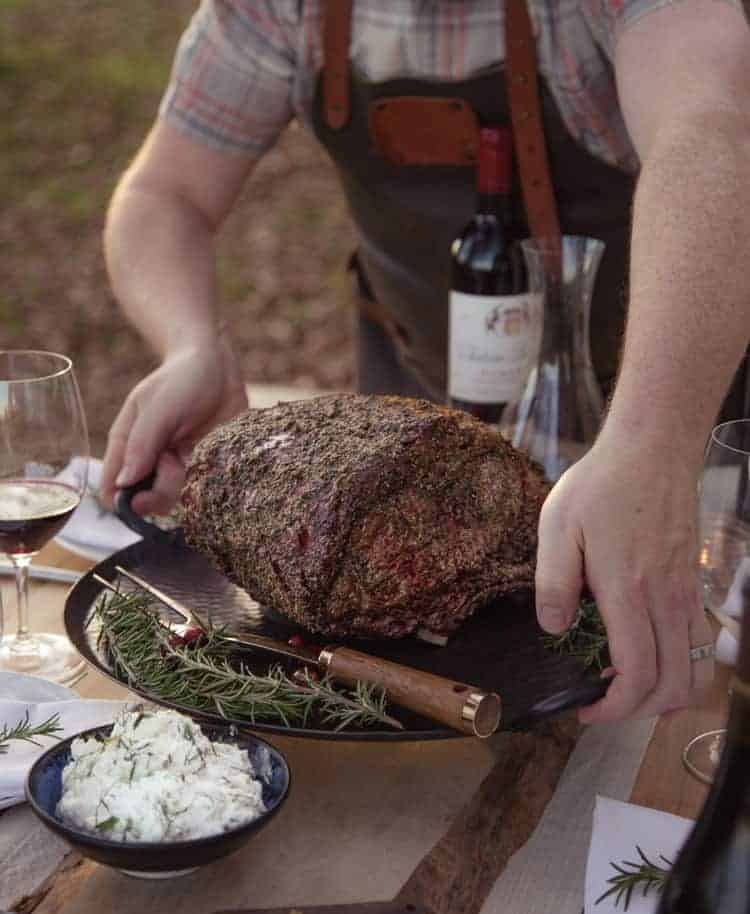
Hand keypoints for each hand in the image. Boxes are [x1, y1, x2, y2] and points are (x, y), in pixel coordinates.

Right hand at [100, 335, 247, 516]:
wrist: (218, 366)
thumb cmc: (181, 380)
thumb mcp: (158, 407)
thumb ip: (142, 444)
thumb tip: (123, 484)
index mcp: (128, 447)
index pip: (112, 488)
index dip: (121, 503)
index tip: (138, 500)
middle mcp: (151, 462)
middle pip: (146, 499)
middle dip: (158, 495)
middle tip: (174, 469)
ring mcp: (180, 467)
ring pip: (177, 497)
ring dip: (186, 488)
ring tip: (197, 455)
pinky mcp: (206, 468)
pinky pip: (204, 490)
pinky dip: (209, 484)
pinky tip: (216, 464)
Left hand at [535, 432, 713, 722]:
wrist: (652, 450)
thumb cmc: (601, 484)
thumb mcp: (558, 525)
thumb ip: (553, 582)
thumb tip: (553, 629)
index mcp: (627, 589)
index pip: (636, 673)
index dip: (614, 707)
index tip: (586, 709)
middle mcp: (665, 598)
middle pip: (673, 685)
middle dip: (639, 711)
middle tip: (602, 704)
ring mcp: (686, 592)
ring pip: (696, 670)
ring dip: (668, 695)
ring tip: (630, 690)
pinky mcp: (693, 583)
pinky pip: (702, 642)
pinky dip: (685, 668)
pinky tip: (654, 659)